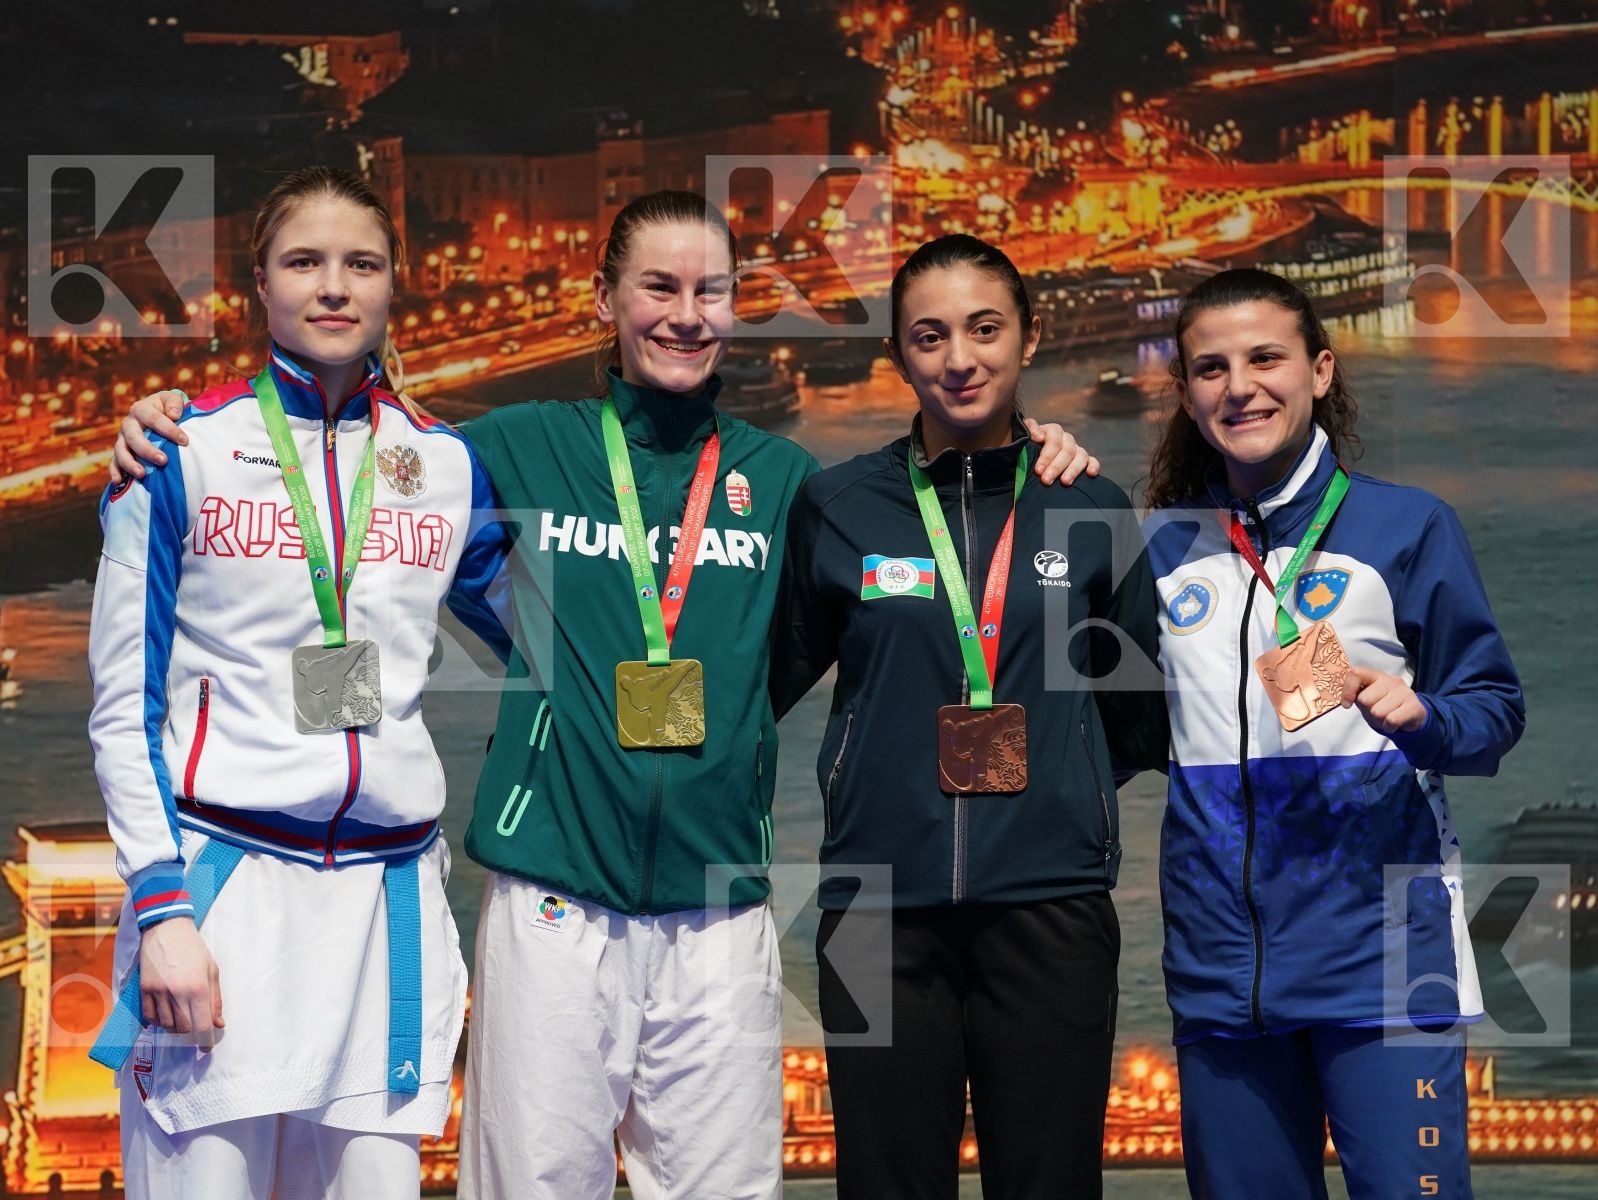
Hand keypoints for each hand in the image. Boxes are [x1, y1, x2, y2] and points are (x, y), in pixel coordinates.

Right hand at [109, 391, 187, 484]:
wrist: (158, 413)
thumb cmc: (168, 408)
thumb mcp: (172, 399)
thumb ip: (174, 403)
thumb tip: (174, 415)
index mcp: (141, 409)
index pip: (153, 419)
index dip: (169, 429)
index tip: (184, 441)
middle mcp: (129, 423)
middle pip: (133, 437)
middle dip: (147, 449)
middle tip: (163, 460)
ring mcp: (122, 438)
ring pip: (121, 450)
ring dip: (130, 463)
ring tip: (142, 474)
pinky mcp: (120, 451)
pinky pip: (114, 462)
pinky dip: (115, 471)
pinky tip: (118, 481)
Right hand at [139, 917, 223, 1047]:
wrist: (167, 929)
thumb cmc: (194, 949)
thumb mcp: (212, 970)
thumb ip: (215, 999)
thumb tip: (219, 1024)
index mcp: (198, 988)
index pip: (202, 1025)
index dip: (205, 1041)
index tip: (206, 1048)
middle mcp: (177, 994)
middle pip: (183, 1029)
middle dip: (190, 1033)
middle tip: (194, 1028)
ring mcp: (158, 993)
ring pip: (166, 1025)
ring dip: (174, 1026)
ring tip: (181, 1017)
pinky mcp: (144, 990)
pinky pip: (150, 1017)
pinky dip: (158, 1021)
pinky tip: (166, 1014)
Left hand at [1024, 417, 1099, 486]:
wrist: (1031, 456)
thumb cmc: (1026, 448)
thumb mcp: (1023, 438)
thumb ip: (1028, 432)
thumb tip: (1038, 436)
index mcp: (1052, 431)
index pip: (1053, 441)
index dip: (1046, 455)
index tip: (1038, 470)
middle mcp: (1066, 439)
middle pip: (1066, 450)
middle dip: (1056, 467)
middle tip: (1046, 480)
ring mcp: (1076, 449)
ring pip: (1080, 456)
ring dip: (1073, 470)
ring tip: (1064, 482)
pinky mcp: (1084, 460)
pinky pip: (1092, 460)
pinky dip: (1093, 466)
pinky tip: (1091, 474)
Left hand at [1340, 666, 1427, 734]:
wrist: (1413, 716)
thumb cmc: (1385, 706)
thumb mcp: (1368, 699)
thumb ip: (1355, 695)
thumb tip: (1345, 701)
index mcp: (1376, 676)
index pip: (1356, 673)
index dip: (1348, 690)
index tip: (1347, 704)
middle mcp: (1391, 680)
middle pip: (1365, 699)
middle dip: (1368, 712)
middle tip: (1377, 713)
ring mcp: (1404, 692)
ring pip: (1378, 712)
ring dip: (1379, 722)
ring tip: (1387, 718)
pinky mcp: (1414, 706)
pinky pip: (1391, 720)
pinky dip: (1389, 727)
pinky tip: (1394, 724)